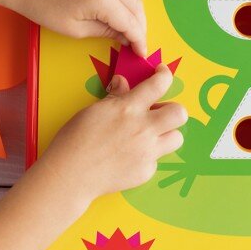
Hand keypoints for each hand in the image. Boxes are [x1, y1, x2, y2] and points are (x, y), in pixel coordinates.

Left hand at [13, 0, 146, 55]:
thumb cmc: (44, 7)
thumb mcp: (76, 29)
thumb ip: (106, 32)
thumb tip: (126, 37)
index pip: (130, 22)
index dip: (139, 40)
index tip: (141, 52)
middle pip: (138, 8)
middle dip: (140, 28)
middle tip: (135, 43)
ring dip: (137, 12)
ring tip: (128, 27)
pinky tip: (122, 10)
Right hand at [34, 65, 186, 207]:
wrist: (70, 175)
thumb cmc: (76, 140)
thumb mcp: (94, 110)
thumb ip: (115, 97)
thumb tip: (122, 82)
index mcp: (129, 108)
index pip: (159, 84)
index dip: (164, 75)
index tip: (162, 74)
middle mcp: (144, 129)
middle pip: (180, 113)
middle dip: (173, 110)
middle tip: (158, 114)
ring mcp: (147, 152)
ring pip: (177, 138)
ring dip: (166, 134)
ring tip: (149, 136)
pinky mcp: (146, 171)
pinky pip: (157, 160)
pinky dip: (147, 157)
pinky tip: (130, 158)